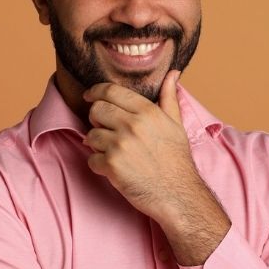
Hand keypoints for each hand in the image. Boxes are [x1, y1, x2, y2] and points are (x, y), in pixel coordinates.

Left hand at [82, 70, 229, 263]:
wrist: (178, 193)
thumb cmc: (176, 159)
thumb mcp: (176, 124)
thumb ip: (169, 97)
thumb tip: (172, 74)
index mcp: (147, 111)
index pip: (111, 91)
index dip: (96, 92)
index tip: (90, 96)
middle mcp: (132, 125)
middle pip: (96, 110)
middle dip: (97, 119)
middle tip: (106, 130)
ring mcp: (120, 145)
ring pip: (90, 135)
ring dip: (97, 144)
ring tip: (113, 152)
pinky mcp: (111, 166)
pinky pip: (91, 158)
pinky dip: (98, 164)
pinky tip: (114, 168)